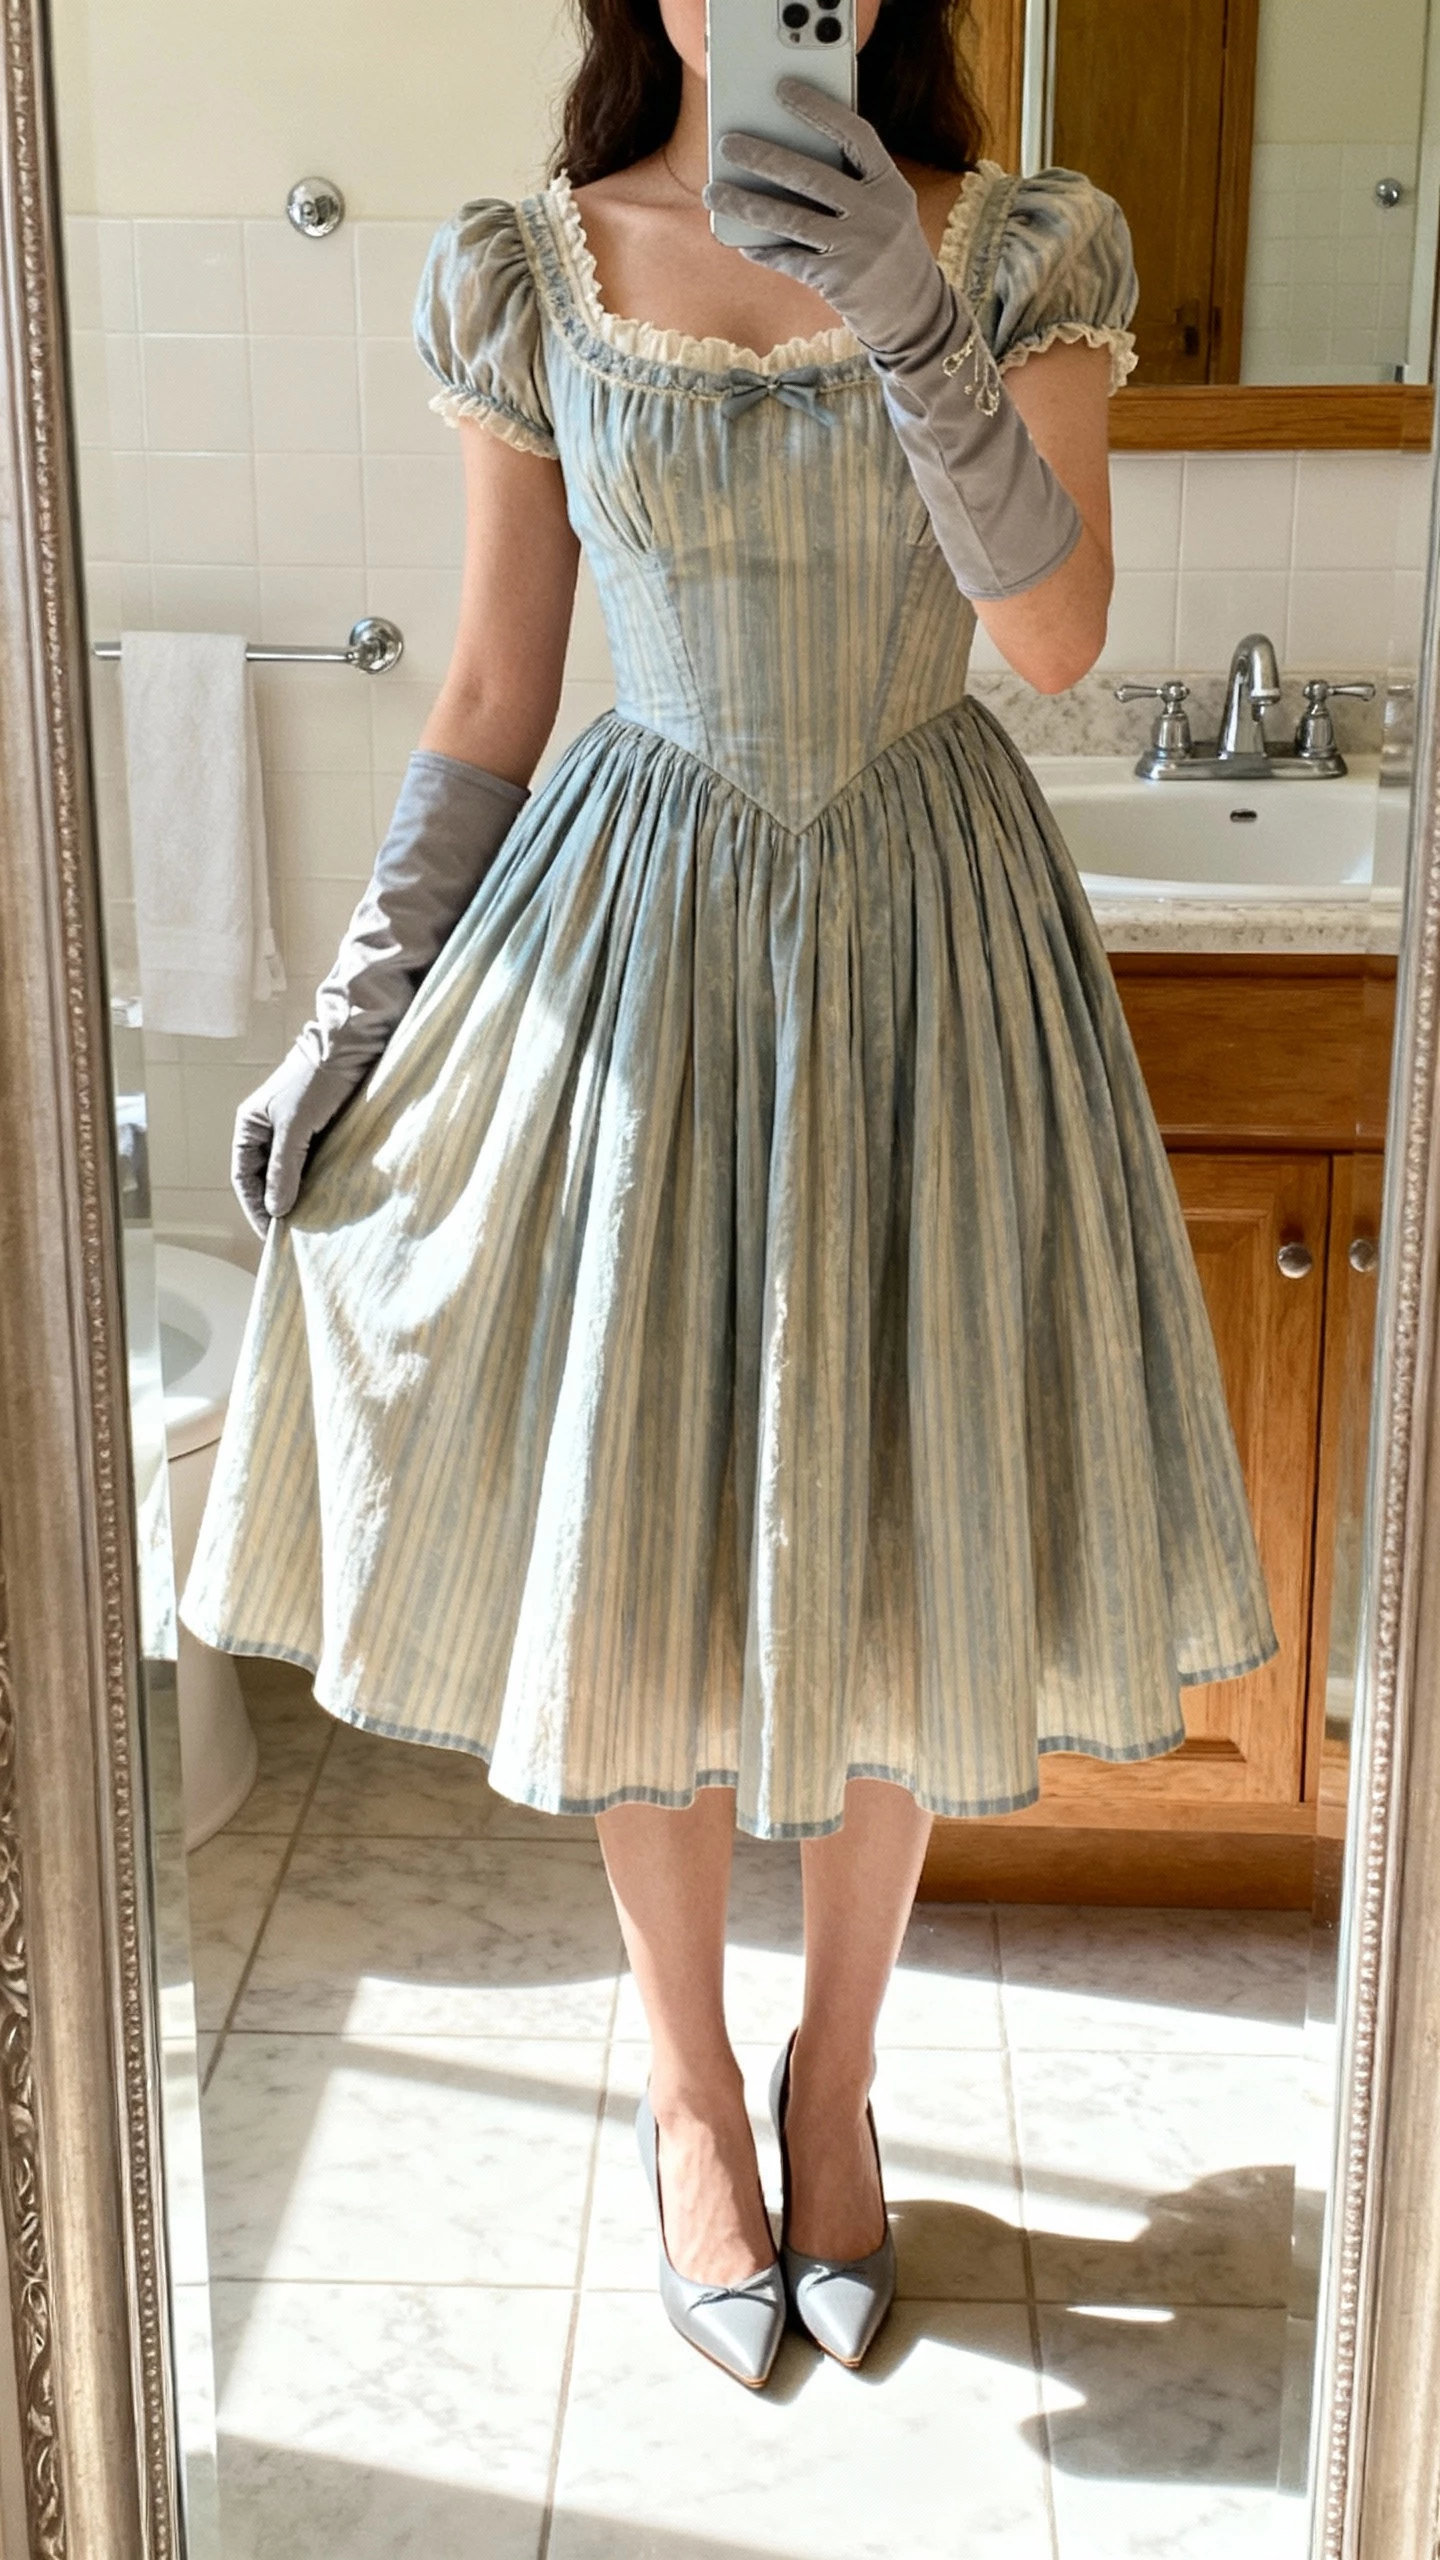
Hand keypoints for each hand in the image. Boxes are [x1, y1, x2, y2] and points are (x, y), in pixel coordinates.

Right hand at [231, 1048, 363, 1238]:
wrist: (350, 1046)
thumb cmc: (317, 1080)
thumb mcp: (295, 1126)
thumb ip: (284, 1167)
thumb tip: (276, 1209)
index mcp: (250, 1125)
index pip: (244, 1177)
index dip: (255, 1207)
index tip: (272, 1234)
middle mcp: (268, 1129)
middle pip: (265, 1178)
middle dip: (276, 1205)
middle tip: (293, 1236)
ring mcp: (294, 1130)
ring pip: (289, 1172)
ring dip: (296, 1196)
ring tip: (309, 1224)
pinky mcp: (319, 1129)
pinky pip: (311, 1164)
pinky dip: (314, 1183)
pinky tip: (325, 1199)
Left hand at [703, 76, 951, 366]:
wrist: (914, 311)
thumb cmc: (887, 245)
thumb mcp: (884, 205)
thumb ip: (850, 179)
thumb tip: (783, 151)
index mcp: (890, 183)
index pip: (854, 135)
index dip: (819, 109)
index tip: (783, 88)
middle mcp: (876, 213)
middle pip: (811, 176)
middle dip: (764, 156)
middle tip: (727, 143)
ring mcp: (857, 249)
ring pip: (790, 220)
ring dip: (746, 204)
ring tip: (712, 191)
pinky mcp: (838, 282)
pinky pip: (789, 260)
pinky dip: (762, 250)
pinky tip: (739, 241)